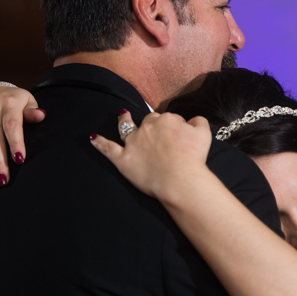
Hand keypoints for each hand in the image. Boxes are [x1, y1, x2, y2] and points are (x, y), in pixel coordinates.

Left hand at [90, 110, 212, 201]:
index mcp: (165, 120)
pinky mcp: (124, 160)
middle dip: (153, 126)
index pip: (168, 119)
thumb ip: (197, 121)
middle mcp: (147, 128)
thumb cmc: (193, 158)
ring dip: (124, 121)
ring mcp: (133, 143)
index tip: (179, 139)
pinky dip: (99, 143)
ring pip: (126, 128)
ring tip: (123, 115)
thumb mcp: (203, 133)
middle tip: (162, 140)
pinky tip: (92, 138)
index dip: (173, 128)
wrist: (180, 180)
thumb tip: (191, 121)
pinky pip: (108, 149)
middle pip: (149, 122)